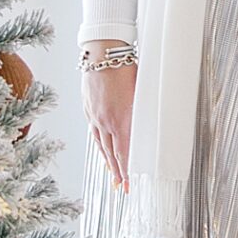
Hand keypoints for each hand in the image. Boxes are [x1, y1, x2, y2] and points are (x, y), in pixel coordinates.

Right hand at [81, 49, 134, 191]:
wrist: (101, 51)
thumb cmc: (124, 66)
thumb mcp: (140, 90)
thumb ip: (143, 111)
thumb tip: (149, 127)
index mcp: (120, 118)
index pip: (124, 152)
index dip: (126, 171)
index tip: (128, 184)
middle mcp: (105, 120)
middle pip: (110, 152)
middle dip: (117, 171)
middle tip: (120, 187)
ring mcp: (94, 114)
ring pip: (100, 143)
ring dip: (107, 160)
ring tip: (111, 172)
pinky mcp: (88, 107)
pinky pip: (93, 131)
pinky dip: (98, 143)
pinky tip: (101, 146)